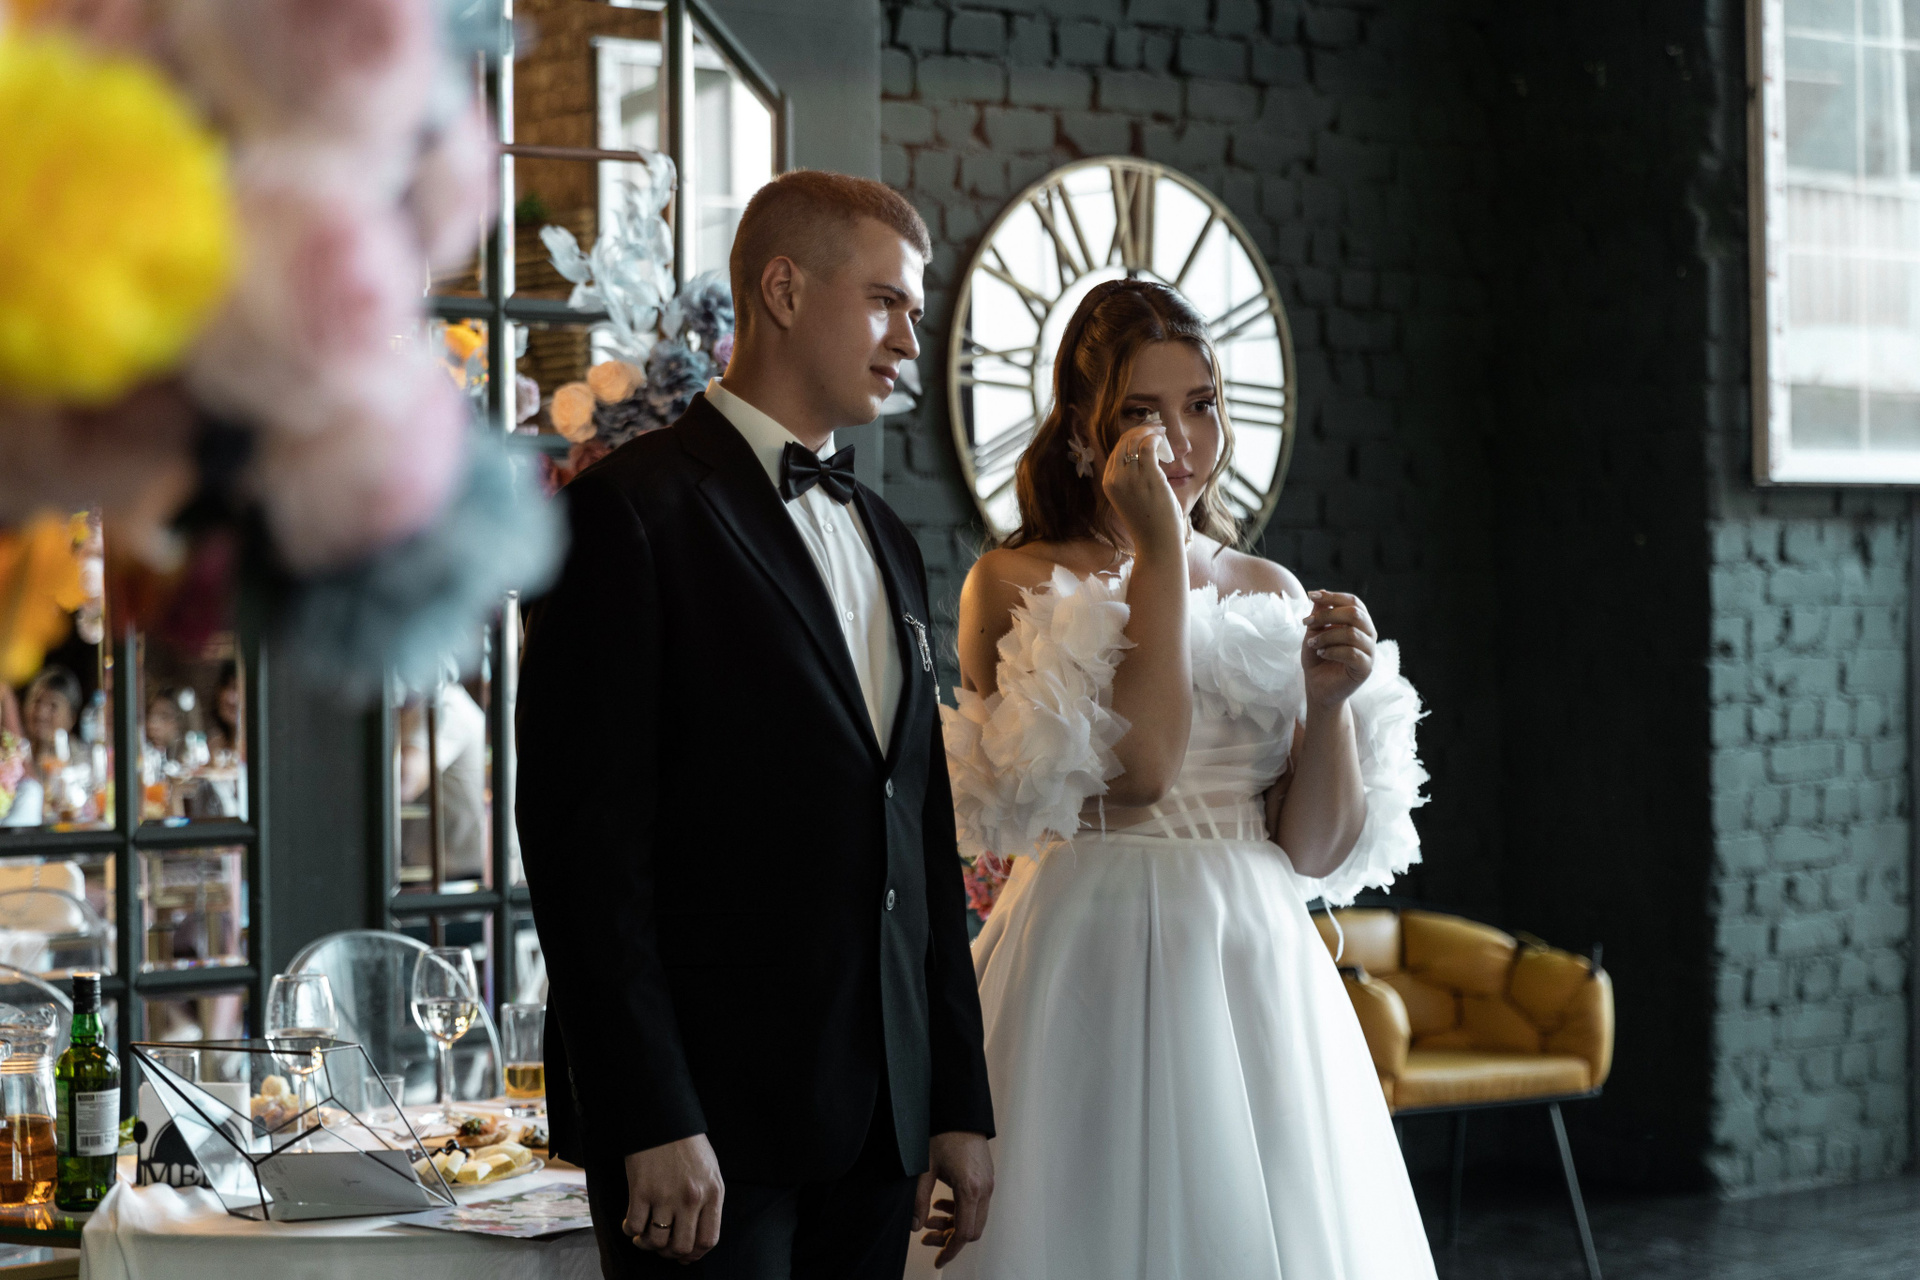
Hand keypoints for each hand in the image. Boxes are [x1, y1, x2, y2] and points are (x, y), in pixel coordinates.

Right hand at [623, 1133, 723, 1262]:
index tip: (684, 1255)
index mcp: (712, 1193)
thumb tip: (698, 1236)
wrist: (663, 1119)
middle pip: (681, 1246)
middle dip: (670, 1253)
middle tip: (662, 1246)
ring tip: (644, 1236)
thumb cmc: (687, 1145)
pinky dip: (630, 1231)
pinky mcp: (641, 1190)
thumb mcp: (710, 1172)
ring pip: (656, 1242)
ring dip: (648, 1244)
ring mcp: (666, 1195)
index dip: (694, 1254)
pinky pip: (634, 1227)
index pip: (708, 1240)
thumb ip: (708, 1202)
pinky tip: (631, 1224)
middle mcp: (691, 1198)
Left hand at [913, 1131, 993, 1268]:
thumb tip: (914, 1227)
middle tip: (927, 1236)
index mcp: (970, 1189)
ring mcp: (988, 1184)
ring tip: (930, 1218)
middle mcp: (984, 1189)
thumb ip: (918, 1200)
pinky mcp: (987, 1178)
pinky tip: (941, 1203)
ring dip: (953, 1224)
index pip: (964, 1233)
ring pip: (975, 1219)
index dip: (950, 1250)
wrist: (960, 1113)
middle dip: (949, 1238)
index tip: (938, 1260)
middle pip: (972, 1230)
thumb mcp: (924, 1169)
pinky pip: (977, 1205)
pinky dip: (960, 1211)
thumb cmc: (943, 1136)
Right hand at [1099, 424, 1182, 555]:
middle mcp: (1115, 479)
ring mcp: (1130, 478)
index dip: (1131, 438)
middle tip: (1156, 427)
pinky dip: (1156, 438)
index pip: (1116, 451)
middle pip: (1124, 442)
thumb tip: (1144, 456)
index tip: (1145, 434)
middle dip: (1140, 430)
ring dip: (1151, 431)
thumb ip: (1132, 479)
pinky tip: (1163, 440)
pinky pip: (1148, 446)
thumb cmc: (1149, 523)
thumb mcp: (1131, 499)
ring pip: (1136, 441)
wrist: (1157, 543)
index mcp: (1108, 483)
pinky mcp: (1148, 477)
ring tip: (1162, 430)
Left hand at [1302, 590, 1375, 707]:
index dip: (1332, 597)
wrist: (1318, 686)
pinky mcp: (1366, 668)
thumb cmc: (1318, 656)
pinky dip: (1332, 651)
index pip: (1353, 602)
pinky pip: (1352, 653)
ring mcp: (1370, 651)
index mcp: (1359, 622)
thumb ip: (1320, 614)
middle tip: (1306, 622)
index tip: (1311, 595)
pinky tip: (1321, 653)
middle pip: (1355, 614)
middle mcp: (1369, 634)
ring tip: (1312, 643)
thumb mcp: (1315, 632)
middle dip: (1327, 615)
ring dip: (1326, 636)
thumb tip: (1320, 592)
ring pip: (1351, 633)